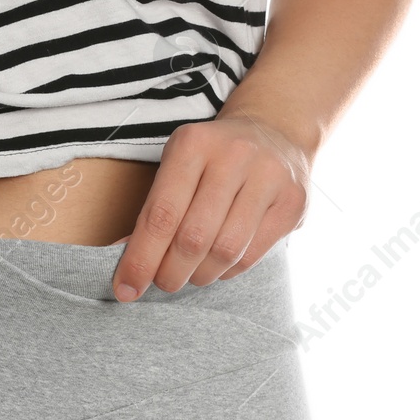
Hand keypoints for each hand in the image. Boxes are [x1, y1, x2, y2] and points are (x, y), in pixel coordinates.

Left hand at [110, 113, 311, 301]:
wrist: (274, 131)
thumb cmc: (212, 158)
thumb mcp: (176, 167)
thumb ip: (153, 212)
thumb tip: (128, 265)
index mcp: (193, 144)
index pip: (161, 215)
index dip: (141, 259)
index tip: (125, 289)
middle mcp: (234, 156)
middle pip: (193, 238)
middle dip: (170, 273)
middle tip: (162, 282)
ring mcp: (269, 177)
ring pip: (225, 251)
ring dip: (200, 275)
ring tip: (190, 274)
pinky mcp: (293, 202)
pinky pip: (252, 255)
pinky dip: (227, 271)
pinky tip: (217, 265)